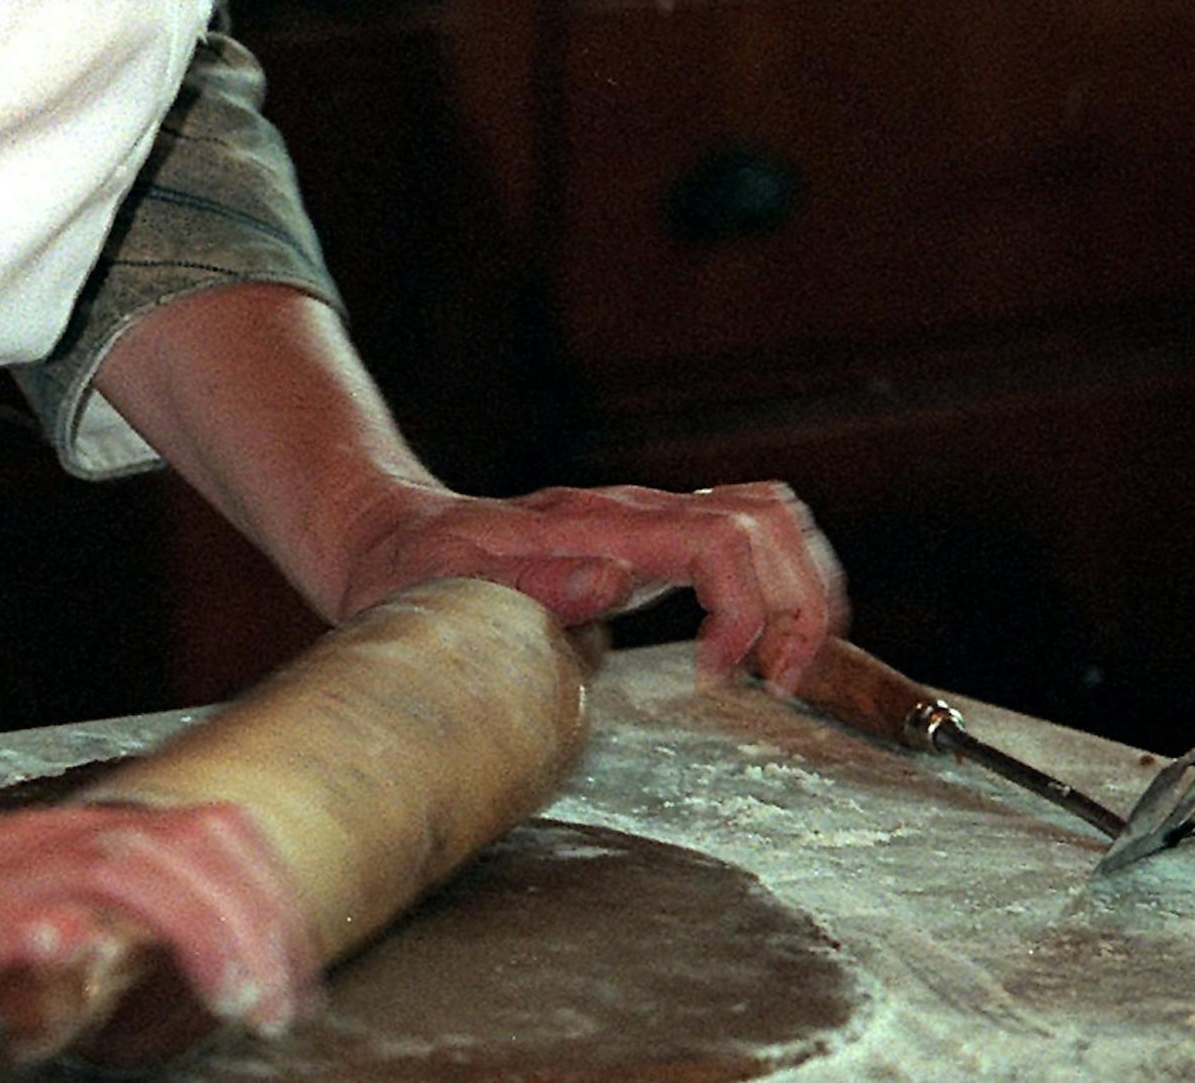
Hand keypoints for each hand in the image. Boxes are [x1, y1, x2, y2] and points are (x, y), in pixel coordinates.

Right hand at [0, 793, 316, 1075]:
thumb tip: (216, 934)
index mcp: (64, 845)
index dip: (258, 888)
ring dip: (175, 919)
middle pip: (159, 849)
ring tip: (228, 977)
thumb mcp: (25, 913)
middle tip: (277, 995)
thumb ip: (107, 909)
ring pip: (92, 872)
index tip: (297, 968)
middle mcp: (31, 851)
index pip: (190, 831)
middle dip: (237, 915)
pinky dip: (32, 925)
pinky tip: (69, 942)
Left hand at [323, 475, 848, 692]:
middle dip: (799, 603)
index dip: (745, 609)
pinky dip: (780, 586)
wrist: (392, 542)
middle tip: (775, 681)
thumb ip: (533, 583)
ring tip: (779, 665)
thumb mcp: (450, 586)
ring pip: (772, 518)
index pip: (719, 538)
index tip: (719, 677)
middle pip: (768, 520)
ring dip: (803, 590)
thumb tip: (614, 577)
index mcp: (598, 525)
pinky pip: (748, 538)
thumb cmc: (416, 573)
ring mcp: (648, 523)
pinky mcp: (653, 544)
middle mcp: (635, 514)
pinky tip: (752, 647)